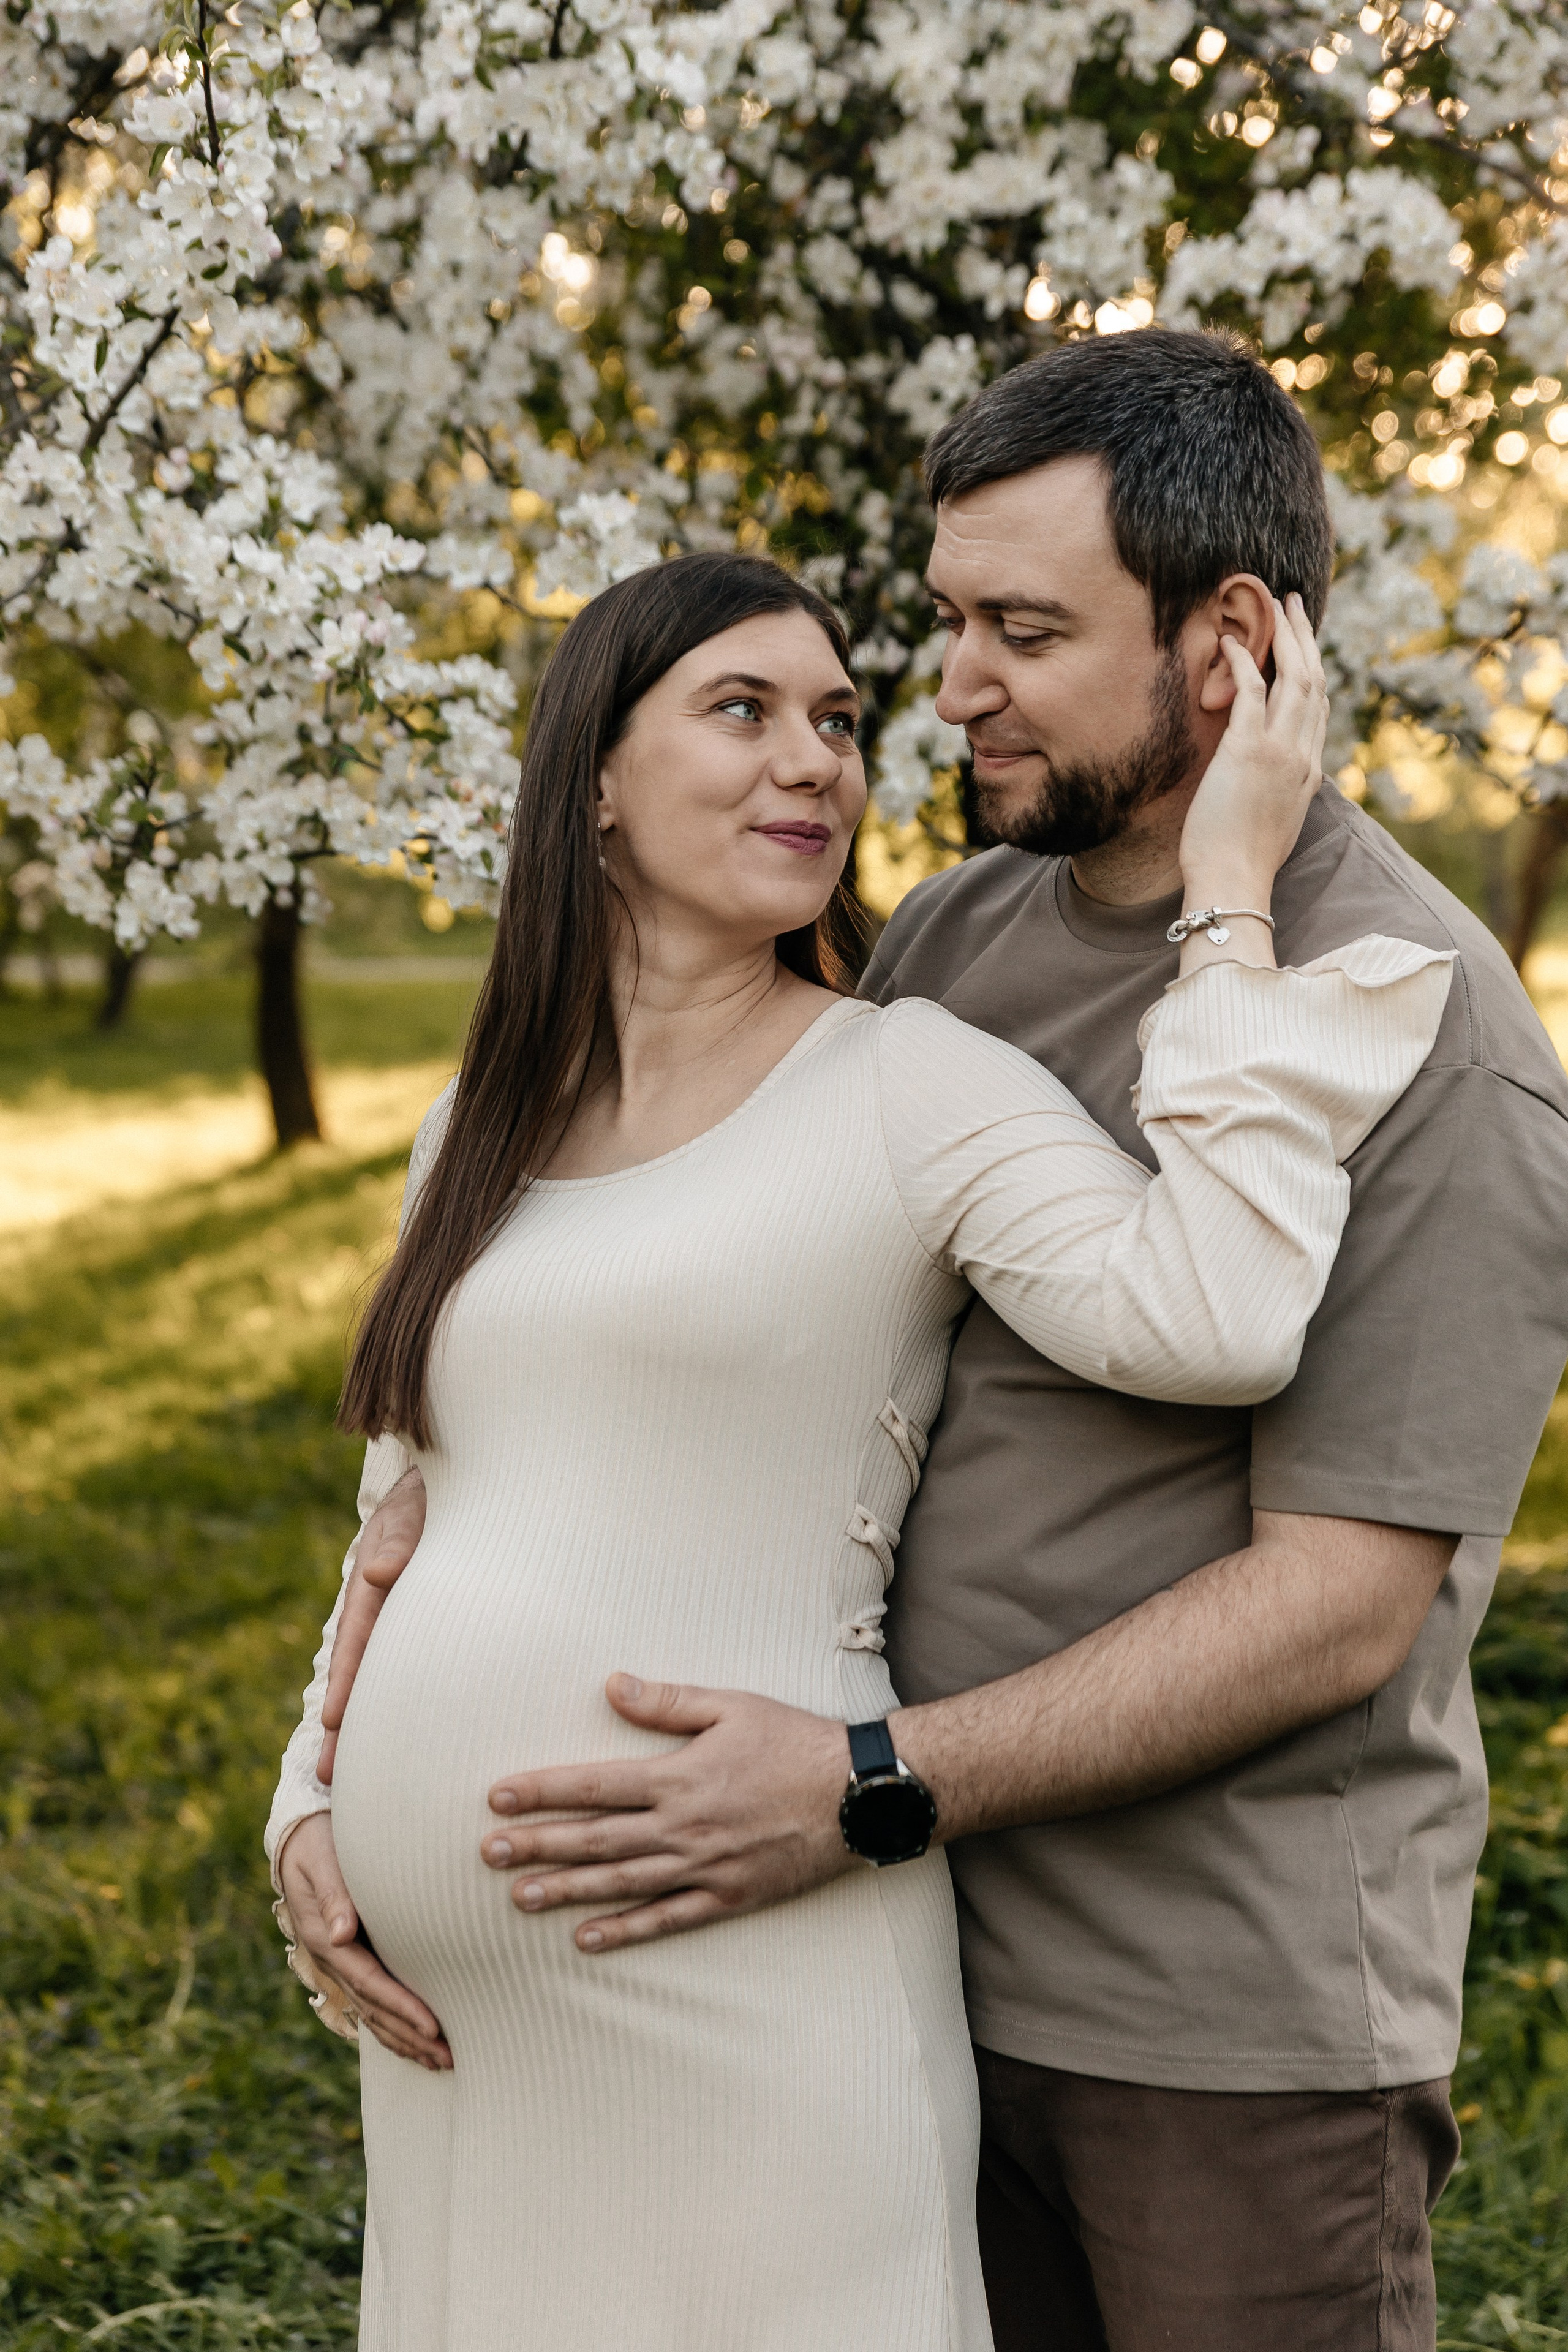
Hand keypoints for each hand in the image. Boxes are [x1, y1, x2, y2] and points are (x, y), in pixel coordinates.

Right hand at [277, 1812, 451, 2068]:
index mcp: (325, 1940)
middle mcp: (331, 1960)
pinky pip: (372, 2001)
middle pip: (374, 2009)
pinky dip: (394, 2024)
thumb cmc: (317, 1842)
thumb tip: (340, 1935)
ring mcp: (339, 1963)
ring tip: (441, 2062)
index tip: (433, 2028)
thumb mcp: (320, 1861)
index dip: (402, 2007)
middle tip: (449, 2059)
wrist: (298, 1835)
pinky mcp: (351, 1958)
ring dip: (405, 2039)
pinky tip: (417, 2040)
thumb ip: (333, 1894)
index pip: (370, 1983)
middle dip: (410, 2036)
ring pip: (373, 2013)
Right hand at [318, 1465, 427, 1784]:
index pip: (358, 1640)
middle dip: (345, 1725)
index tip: (334, 1721)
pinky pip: (411, 1676)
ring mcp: (398, 1629)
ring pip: (382, 1682)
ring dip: (366, 1727)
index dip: (347, 1681)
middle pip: (360, 1675)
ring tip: (348, 1777)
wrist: (453, 1493)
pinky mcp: (423, 1637)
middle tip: (327, 1774)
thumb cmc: (427, 1503)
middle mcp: (380, 1616)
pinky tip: (402, 1746)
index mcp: (373, 1591)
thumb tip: (378, 1575)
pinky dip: (401, 1709)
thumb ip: (399, 1543)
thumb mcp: (411, 1515)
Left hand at [481, 1674, 855, 1951]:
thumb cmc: (793, 1741)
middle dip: (537, 1845)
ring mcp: (703, 1867)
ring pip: (621, 1882)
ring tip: (519, 1897)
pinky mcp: (728, 1896)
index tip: (498, 1795)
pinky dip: (625, 1930)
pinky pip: (667, 1918)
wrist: (856, 1794)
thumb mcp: (731, 1705)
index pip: (594, 1785)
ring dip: (566, 1890)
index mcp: (678, 1776)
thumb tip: (610, 1684)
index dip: (543, 1790)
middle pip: (595, 1839)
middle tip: (487, 1853)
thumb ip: (667, 1701)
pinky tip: (586, 1938)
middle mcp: (682, 1826)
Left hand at [1177, 592, 1328, 946]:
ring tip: (1275, 604)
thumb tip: (1264, 782)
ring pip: (1294, 678)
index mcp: (1309, 773)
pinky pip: (1252, 691)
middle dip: (1306, 638)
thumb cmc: (1241, 864)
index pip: (1317, 708)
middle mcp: (1302, 756)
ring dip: (1285, 636)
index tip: (1302, 644)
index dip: (1312, 668)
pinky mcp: (1248, 751)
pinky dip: (1245, 661)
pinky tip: (1232, 640)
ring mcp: (1279, 751)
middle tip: (1295, 605)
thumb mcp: (1272, 823)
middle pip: (1313, 682)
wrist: (1233, 883)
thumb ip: (1276, 793)